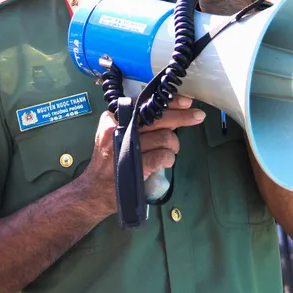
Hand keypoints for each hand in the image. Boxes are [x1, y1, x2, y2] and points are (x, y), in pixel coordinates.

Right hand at [78, 96, 204, 217]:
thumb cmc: (109, 162)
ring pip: (164, 137)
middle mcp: (118, 128)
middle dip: (182, 117)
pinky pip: (163, 156)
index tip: (185, 101)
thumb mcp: (115, 135)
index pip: (144, 103)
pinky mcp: (134, 164)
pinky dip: (169, 158)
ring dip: (173, 146)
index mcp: (114, 118)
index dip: (168, 102)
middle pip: (158, 117)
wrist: (95, 190)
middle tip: (197, 116)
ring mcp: (125, 146)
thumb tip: (170, 114)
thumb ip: (138, 125)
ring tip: (170, 151)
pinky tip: (166, 161)